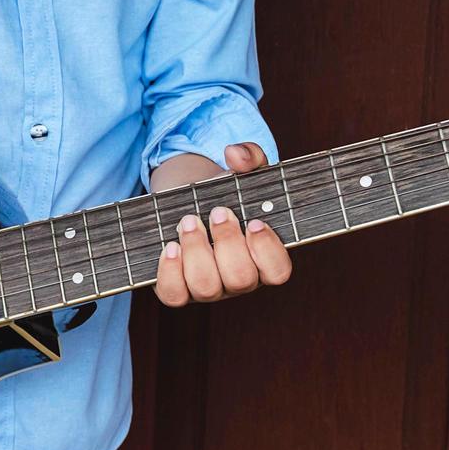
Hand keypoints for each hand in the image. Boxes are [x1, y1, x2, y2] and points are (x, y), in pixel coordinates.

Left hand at [153, 142, 292, 306]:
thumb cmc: (221, 192)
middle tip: (217, 211)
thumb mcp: (241, 172)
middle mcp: (238, 279)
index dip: (268, 251)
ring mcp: (208, 288)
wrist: (184, 203)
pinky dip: (170, 272)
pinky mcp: (177, 289)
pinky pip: (174, 295)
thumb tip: (236, 154)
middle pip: (241, 279)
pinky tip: (170, 246)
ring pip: (207, 287)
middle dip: (228, 243)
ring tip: (188, 221)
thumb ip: (249, 157)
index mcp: (262, 258)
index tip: (255, 222)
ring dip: (197, 252)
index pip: (278, 272)